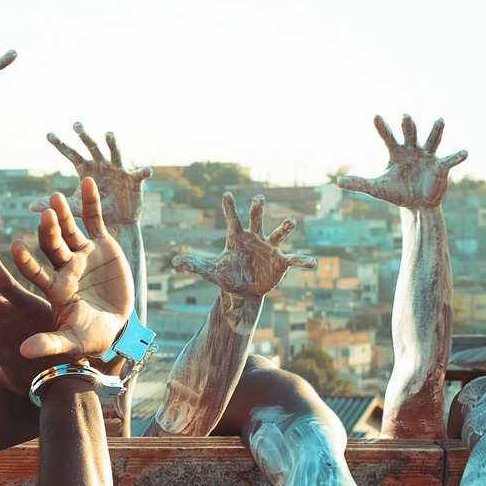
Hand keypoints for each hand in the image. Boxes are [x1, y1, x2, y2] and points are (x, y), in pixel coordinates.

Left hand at [11, 177, 133, 358]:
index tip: (14, 248)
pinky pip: (95, 220)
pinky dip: (91, 202)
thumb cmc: (92, 337)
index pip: (35, 272)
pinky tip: (86, 183)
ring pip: (71, 230)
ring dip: (65, 213)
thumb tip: (23, 352)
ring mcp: (83, 254)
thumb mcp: (73, 342)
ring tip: (57, 197)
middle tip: (45, 216)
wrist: (118, 325)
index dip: (25, 261)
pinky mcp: (102, 245)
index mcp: (55, 288)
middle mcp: (65, 267)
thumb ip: (49, 343)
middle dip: (48, 231)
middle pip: (52, 246)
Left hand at [31, 124, 151, 225]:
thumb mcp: (74, 207)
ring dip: (112, 144)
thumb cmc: (95, 210)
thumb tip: (30, 207)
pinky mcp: (133, 180)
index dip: (61, 145)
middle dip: (84, 136)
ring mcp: (118, 170)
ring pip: (115, 153)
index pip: (71, 154)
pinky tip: (147, 171)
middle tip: (75, 125)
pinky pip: (139, 174)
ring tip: (108, 135)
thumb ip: (55, 205)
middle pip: (91, 147)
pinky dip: (143, 172)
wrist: (117, 221)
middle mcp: (101, 165)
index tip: (48, 135)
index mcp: (86, 169)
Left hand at [173, 193, 314, 297]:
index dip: (229, 208)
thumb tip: (175, 261)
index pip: (232, 220)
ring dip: (284, 228)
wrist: (244, 291)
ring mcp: (269, 248)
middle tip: (258, 198)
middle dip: (257, 209)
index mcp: (237, 237)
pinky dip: (302, 260)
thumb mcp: (210, 272)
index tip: (225, 194)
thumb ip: (195, 265)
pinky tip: (311, 263)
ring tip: (290, 221)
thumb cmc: (227, 276)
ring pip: (278, 234)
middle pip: (256, 220)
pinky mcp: (281, 262)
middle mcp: (255, 238)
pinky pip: (293, 259)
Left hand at [338, 114, 467, 208]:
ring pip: (432, 140)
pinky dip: (457, 156)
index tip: (375, 116)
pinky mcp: (440, 167)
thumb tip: (338, 182)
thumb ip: (359, 183)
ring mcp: (428, 156)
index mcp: (396, 153)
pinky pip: (450, 160)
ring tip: (439, 120)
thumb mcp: (376, 189)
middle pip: (410, 135)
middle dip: (409, 126)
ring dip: (436, 130)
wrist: (415, 204)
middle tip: (405, 116)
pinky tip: (464, 153)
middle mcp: (413, 150)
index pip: (388, 137)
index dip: (382, 128)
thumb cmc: (396, 192)